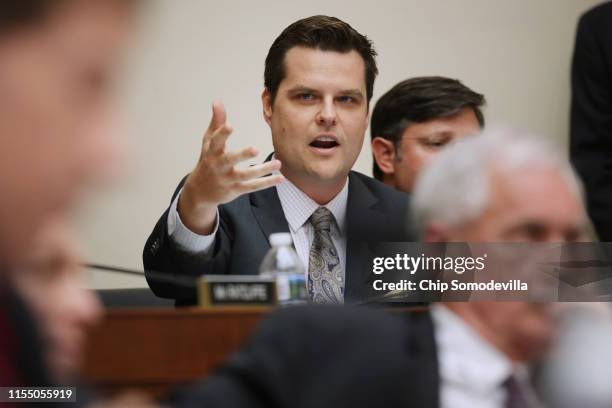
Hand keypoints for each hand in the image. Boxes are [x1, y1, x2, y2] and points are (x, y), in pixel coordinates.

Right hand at [178, 101, 282, 233]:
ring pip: (246, 175)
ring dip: (263, 170)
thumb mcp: (208, 143)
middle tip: (256, 149)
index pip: (215, 142)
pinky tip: (280, 178)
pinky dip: (266, 183)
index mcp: (212, 152)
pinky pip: (252, 187)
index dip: (222, 134)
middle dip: (242, 155)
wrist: (199, 192)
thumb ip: (216, 123)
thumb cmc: (207, 161)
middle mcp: (218, 166)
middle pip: (229, 160)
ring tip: (278, 163)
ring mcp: (227, 180)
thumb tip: (217, 101)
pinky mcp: (235, 190)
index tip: (230, 126)